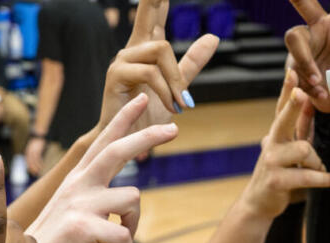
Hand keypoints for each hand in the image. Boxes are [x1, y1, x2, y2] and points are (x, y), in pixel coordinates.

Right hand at [26, 97, 178, 242]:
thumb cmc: (57, 241)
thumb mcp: (75, 210)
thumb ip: (97, 197)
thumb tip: (128, 196)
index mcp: (78, 178)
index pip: (102, 141)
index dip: (123, 119)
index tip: (141, 99)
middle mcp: (78, 184)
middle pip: (117, 150)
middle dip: (147, 137)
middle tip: (174, 128)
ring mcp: (79, 204)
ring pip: (132, 198)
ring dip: (133, 224)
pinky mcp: (81, 228)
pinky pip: (124, 236)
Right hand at [99, 0, 218, 129]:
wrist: (127, 141)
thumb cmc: (147, 114)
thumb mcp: (176, 86)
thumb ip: (192, 62)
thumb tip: (213, 37)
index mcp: (146, 48)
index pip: (155, 13)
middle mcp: (133, 49)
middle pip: (148, 13)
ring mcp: (122, 60)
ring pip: (160, 49)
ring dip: (175, 78)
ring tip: (181, 103)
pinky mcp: (116, 75)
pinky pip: (148, 72)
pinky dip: (164, 89)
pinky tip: (170, 105)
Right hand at [238, 75, 329, 219]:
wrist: (260, 203)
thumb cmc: (280, 172)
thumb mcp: (291, 147)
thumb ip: (300, 127)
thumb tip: (310, 101)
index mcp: (277, 133)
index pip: (282, 107)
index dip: (287, 90)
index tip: (292, 72)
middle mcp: (271, 143)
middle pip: (283, 119)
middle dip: (292, 105)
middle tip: (301, 93)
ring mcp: (271, 162)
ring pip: (303, 150)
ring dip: (317, 161)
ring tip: (321, 170)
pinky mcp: (276, 181)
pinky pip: (306, 175)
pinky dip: (323, 178)